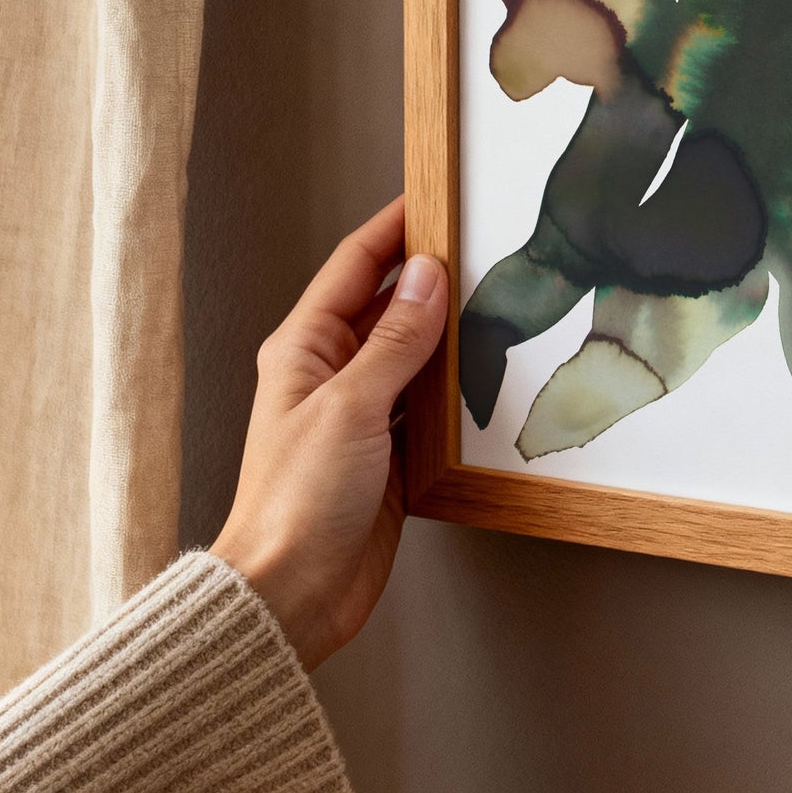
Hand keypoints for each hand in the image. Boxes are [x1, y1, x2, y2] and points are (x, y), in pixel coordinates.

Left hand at [212, 196, 447, 670]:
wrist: (290, 596)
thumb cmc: (296, 503)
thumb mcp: (351, 407)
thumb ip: (396, 341)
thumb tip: (427, 276)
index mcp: (304, 348)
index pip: (356, 265)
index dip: (396, 226)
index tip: (439, 196)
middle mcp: (330, 374)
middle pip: (389, 305)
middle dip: (434, 276)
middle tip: (487, 248)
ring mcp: (360, 416)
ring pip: (414, 355)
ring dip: (451, 334)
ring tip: (500, 304)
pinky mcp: (388, 458)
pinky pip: (428, 406)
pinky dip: (457, 390)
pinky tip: (489, 377)